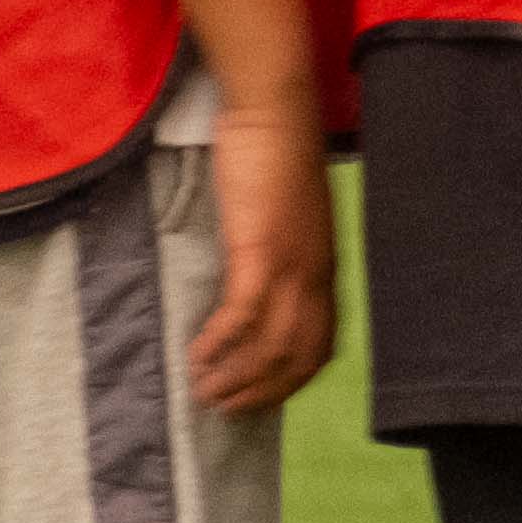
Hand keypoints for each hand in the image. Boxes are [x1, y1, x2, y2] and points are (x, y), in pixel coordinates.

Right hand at [184, 97, 339, 414]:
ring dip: (235, 377)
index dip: (289, 382)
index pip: (319, 348)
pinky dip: (219, 343)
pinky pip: (241, 316)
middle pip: (296, 358)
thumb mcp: (289, 217)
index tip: (260, 400)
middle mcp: (316, 277)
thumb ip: (282, 253)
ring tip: (204, 393)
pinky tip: (196, 355)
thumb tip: (258, 286)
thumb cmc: (276, 157)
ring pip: (269, 346)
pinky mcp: (261, 251)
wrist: (276, 112)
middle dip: (261, 392)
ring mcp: (291, 266)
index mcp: (325, 271)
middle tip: (225, 410)